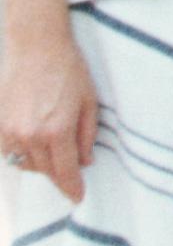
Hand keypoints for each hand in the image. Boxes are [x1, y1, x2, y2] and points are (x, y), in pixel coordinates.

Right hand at [0, 30, 98, 202]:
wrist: (37, 48)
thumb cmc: (69, 71)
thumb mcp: (89, 102)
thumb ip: (87, 136)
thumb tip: (85, 162)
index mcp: (57, 131)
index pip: (65, 171)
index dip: (72, 188)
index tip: (77, 197)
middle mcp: (30, 136)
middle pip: (44, 171)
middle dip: (58, 174)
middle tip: (70, 172)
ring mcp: (10, 131)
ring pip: (25, 164)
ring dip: (39, 164)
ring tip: (52, 151)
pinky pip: (9, 151)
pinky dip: (21, 153)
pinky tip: (33, 141)